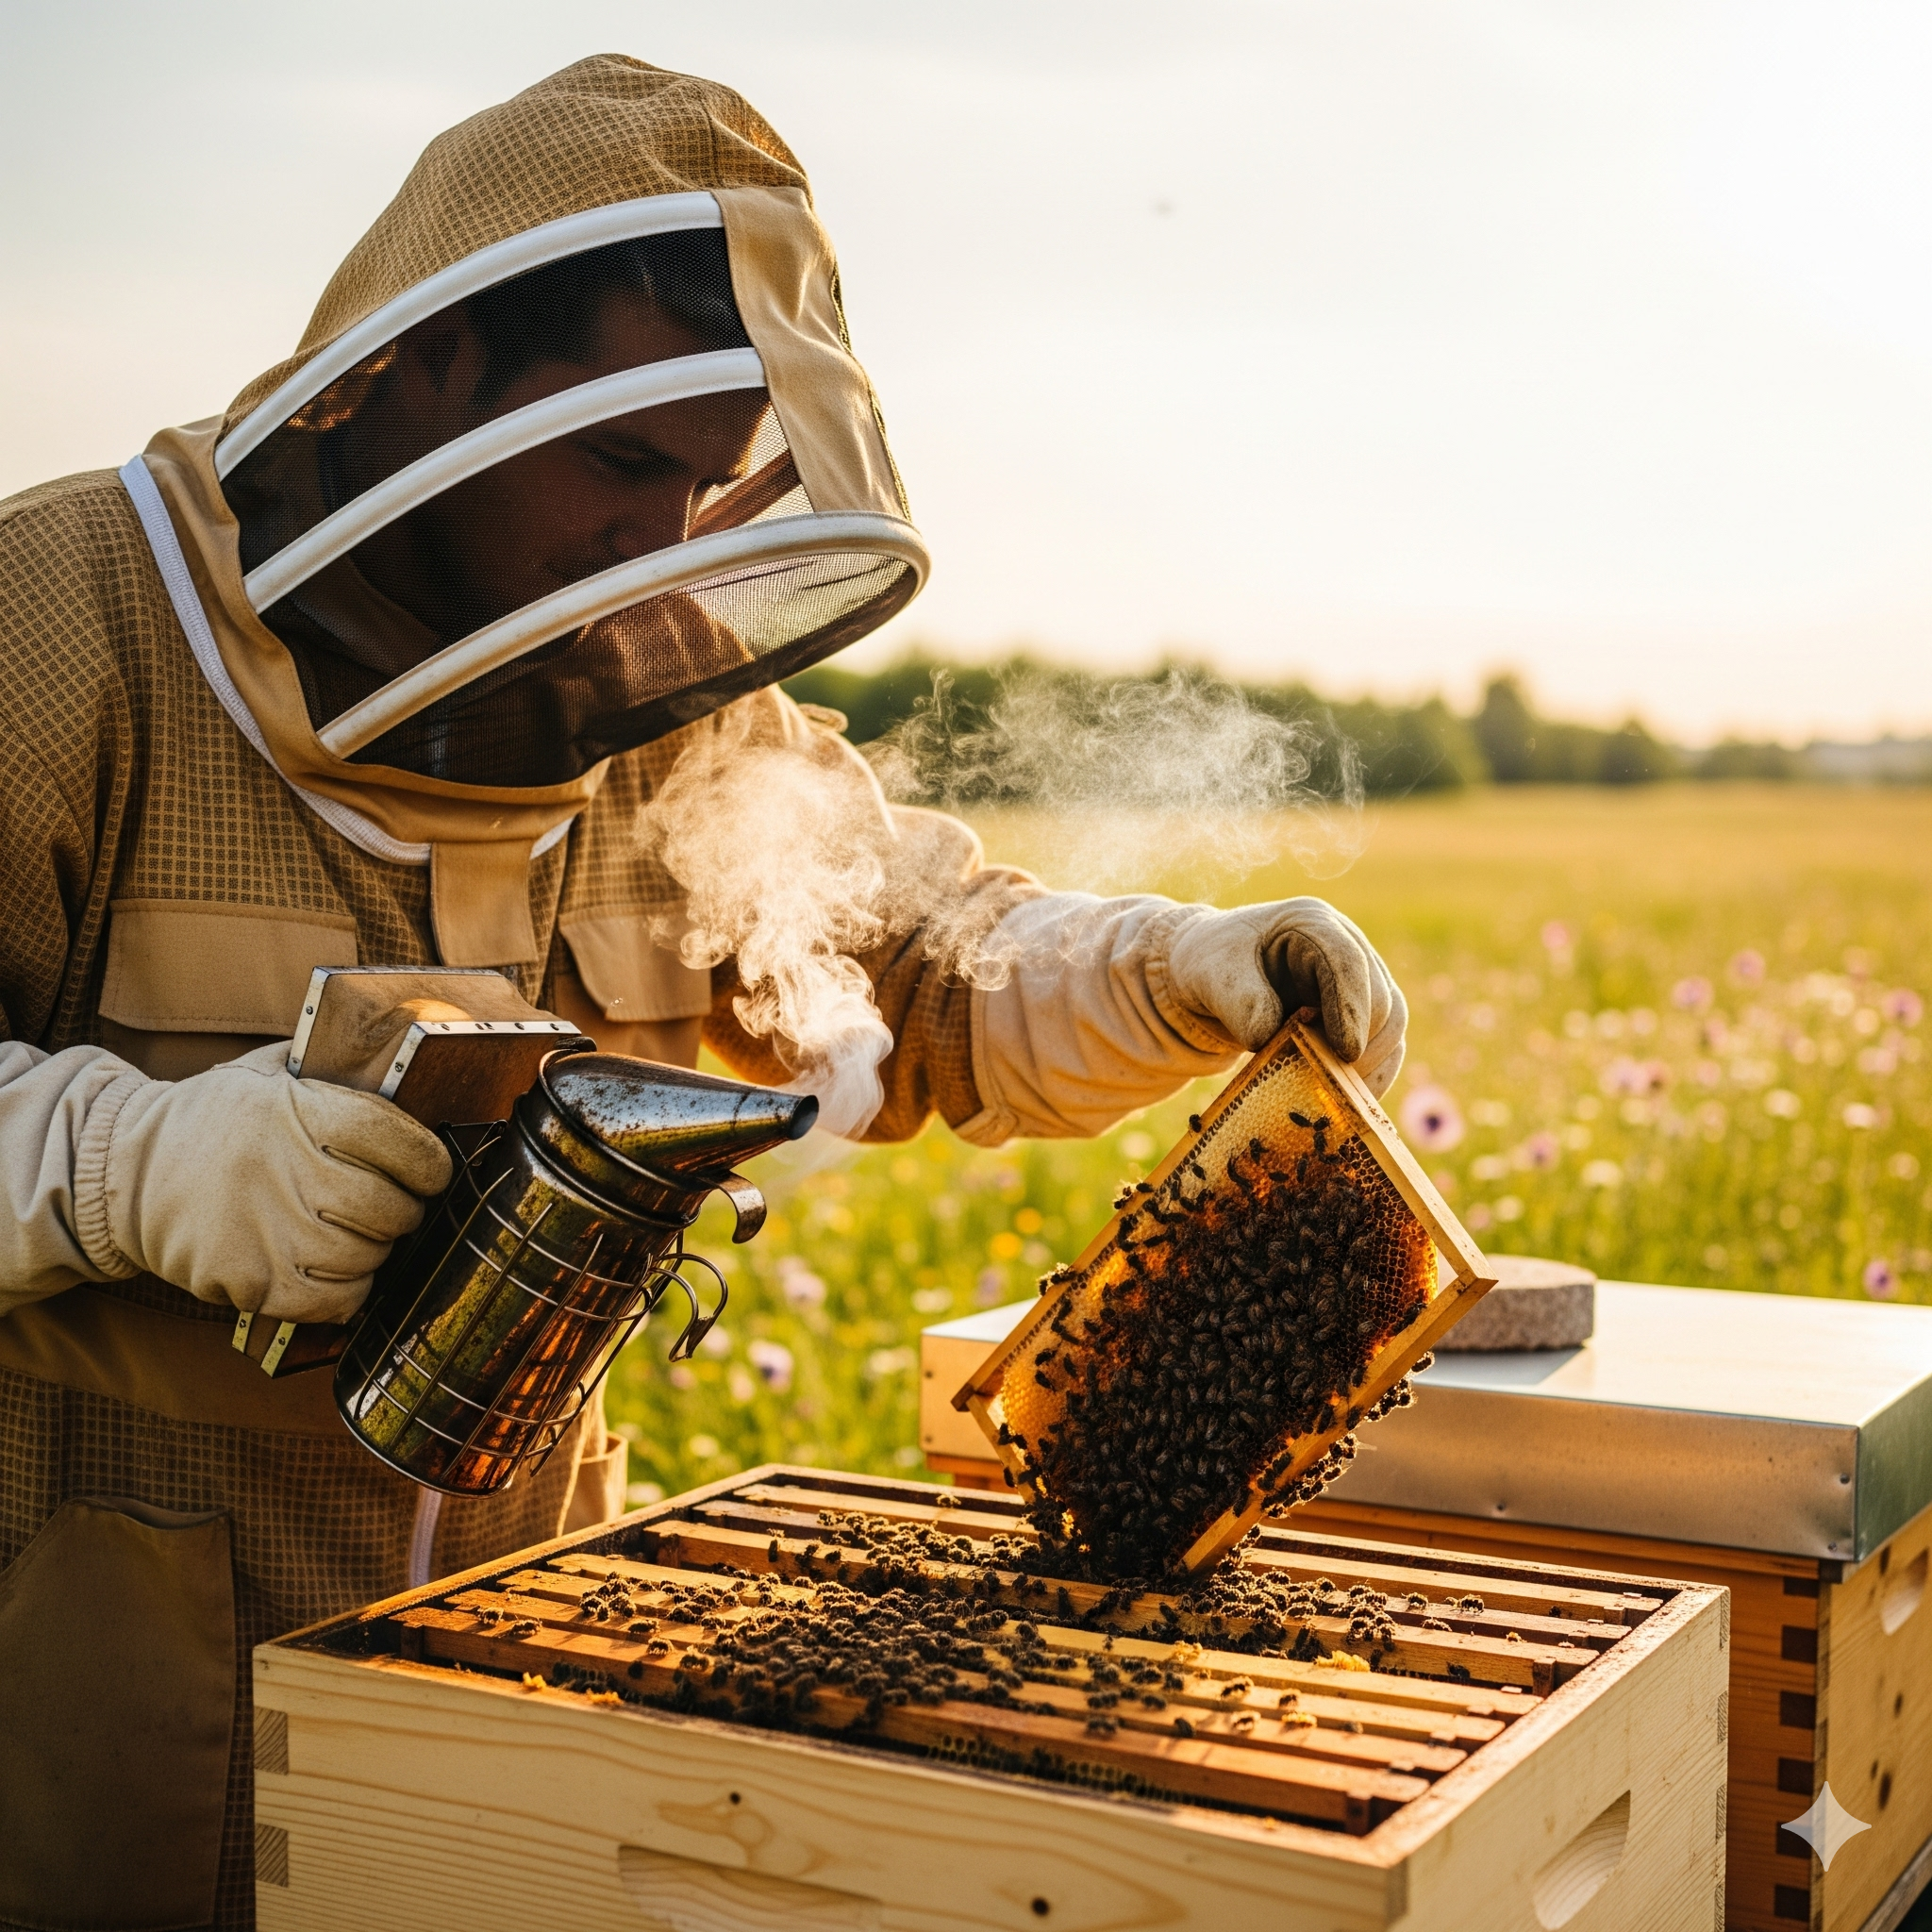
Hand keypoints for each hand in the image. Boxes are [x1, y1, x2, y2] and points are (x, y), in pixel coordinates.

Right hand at [98, 1042, 452, 1322]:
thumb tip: (416, 1072)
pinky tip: (329, 1268)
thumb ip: (338, 1076)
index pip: (407, 1145)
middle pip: (392, 1209)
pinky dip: (346, 1290)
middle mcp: (289, 1169)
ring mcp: (269, 1230)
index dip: (431, 1164)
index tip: (428, 1171)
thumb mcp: (273, 1074)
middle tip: (387, 1205)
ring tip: (348, 1232)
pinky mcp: (249, 1280)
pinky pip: (336, 1301)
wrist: (124, 1172)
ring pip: (368, 1258)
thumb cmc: (218, 1120)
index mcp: (303, 1111)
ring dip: (371, 1250)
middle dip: (402, 1210)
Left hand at [1165, 898, 1407, 1094]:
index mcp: (1310, 923)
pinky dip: (1371, 1075)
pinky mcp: (1360, 1014)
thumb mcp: (1210, 973)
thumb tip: (1266, 1037)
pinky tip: (1346, 1099)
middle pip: (1380, 998)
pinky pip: (1384, 1047)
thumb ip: (1237, 999)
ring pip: (1391, 1025)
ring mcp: (1359, 981)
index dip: (1352, 1006)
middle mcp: (1346, 947)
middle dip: (1360, 1044)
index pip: (1346, 960)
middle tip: (1330, 1082)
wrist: (1213, 976)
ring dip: (1370, 1065)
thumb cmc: (1212, 964)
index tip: (1345, 1052)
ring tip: (1336, 1094)